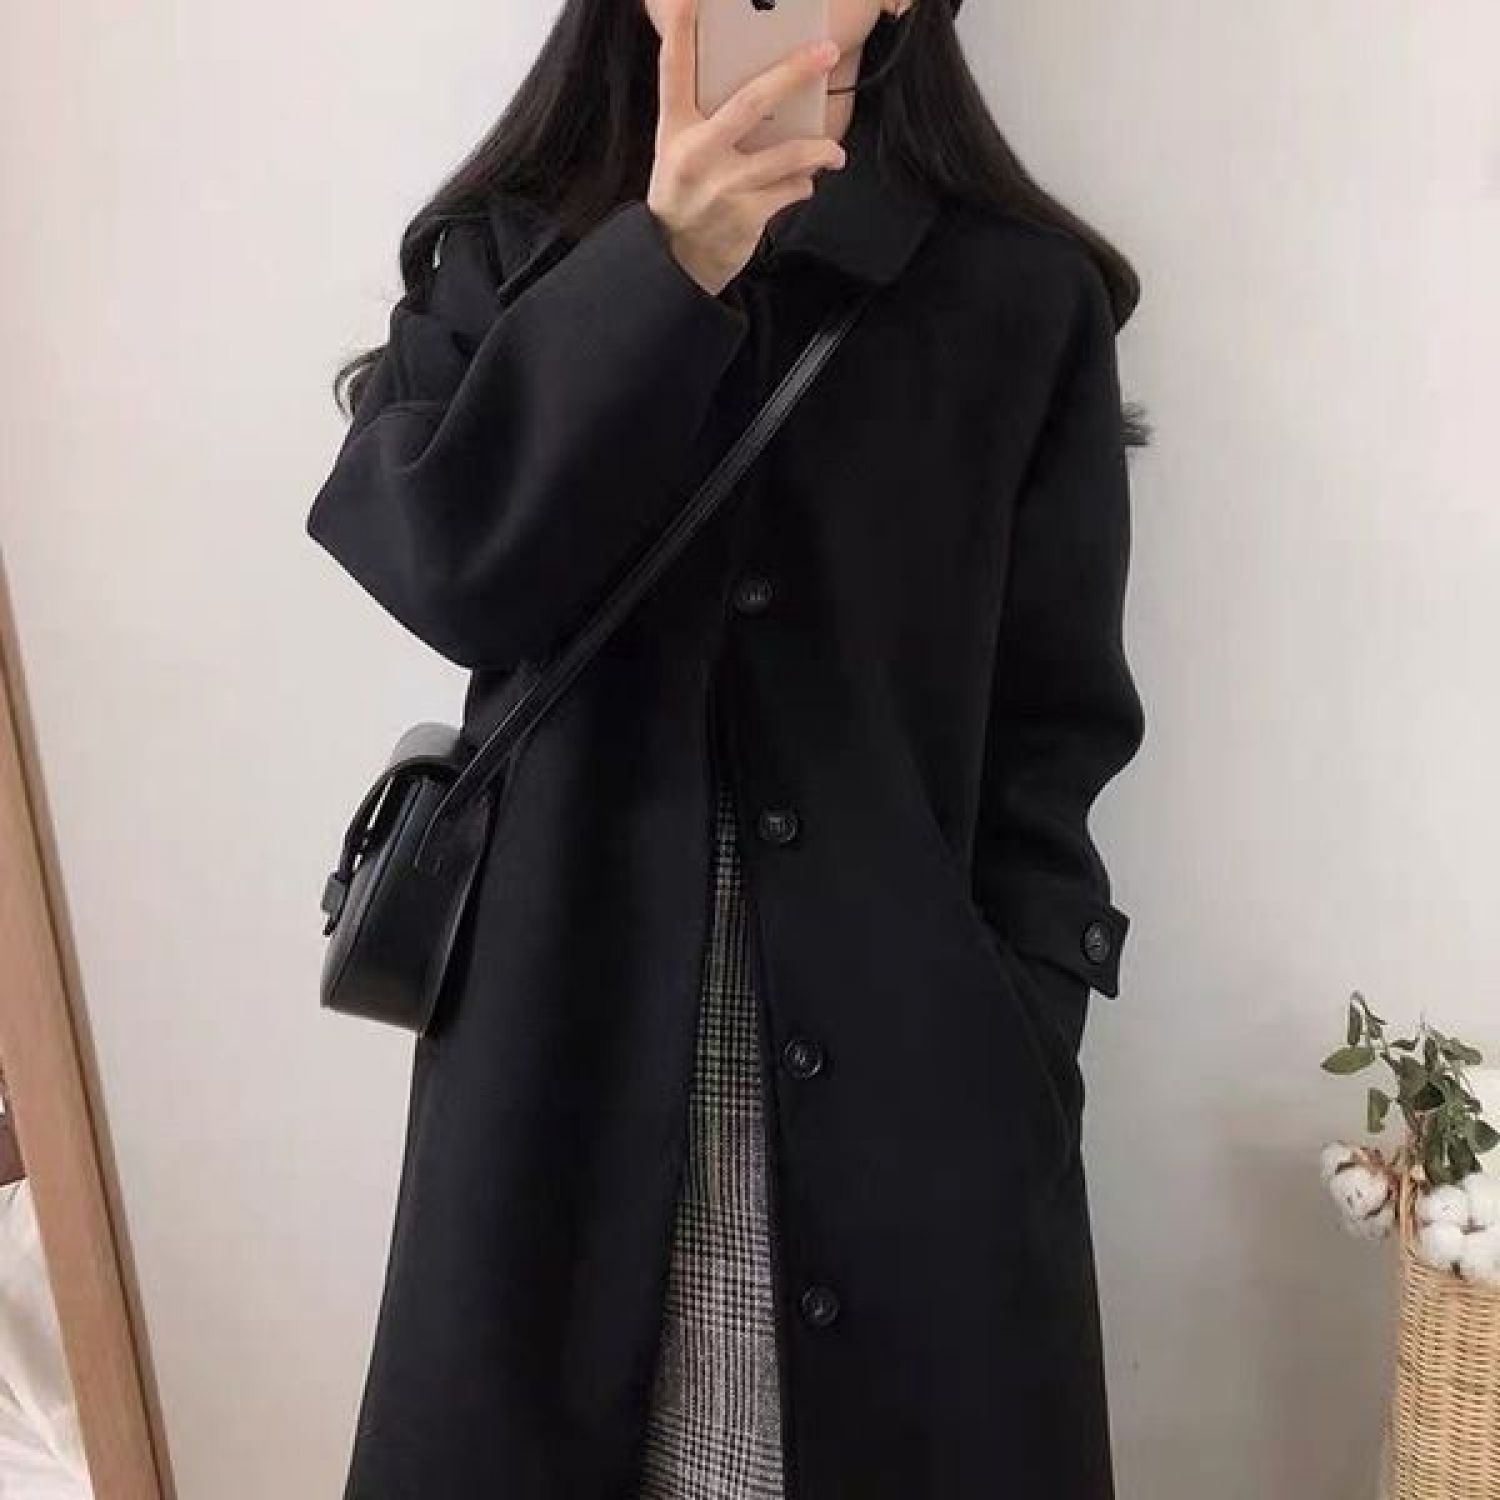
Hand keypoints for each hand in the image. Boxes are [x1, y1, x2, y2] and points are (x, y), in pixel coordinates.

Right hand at [647, 0, 846, 296]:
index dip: (682, 28)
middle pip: (753, 100)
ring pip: (789, 153)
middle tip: (826, 52)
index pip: (675, 69)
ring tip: (833, 153)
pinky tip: (800, 187)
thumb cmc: (683, 197)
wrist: (674, 263)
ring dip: (821, 151)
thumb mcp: (678, 153)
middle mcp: (697, 153)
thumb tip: (769, 93)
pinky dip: (802, 186)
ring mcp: (723, 185)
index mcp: (674, 130)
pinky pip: (792, 189)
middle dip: (794, 72)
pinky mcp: (747, 215)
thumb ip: (709, 121)